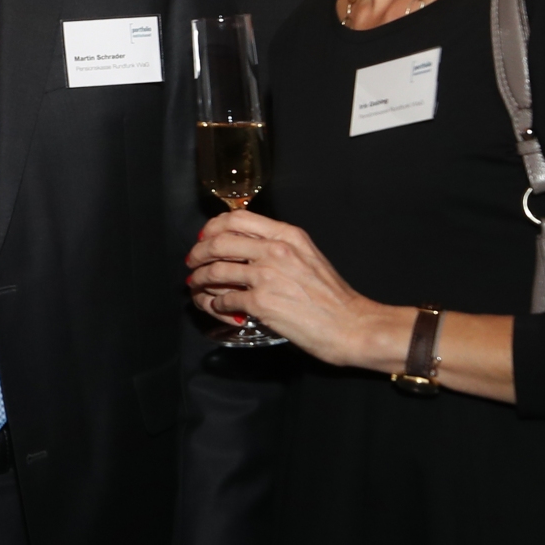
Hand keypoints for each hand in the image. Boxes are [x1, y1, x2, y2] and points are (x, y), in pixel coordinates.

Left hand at [185, 210, 410, 369]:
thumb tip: (245, 247)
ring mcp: (267, 276)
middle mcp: (275, 250)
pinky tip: (217, 306)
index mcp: (287, 235)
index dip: (213, 227)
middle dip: (198, 252)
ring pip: (216, 271)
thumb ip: (279, 247)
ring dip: (200, 279)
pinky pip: (225, 299)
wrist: (352, 325)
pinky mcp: (261, 303)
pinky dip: (215, 303)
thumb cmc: (332, 296)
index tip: (204, 237)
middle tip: (193, 262)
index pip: (237, 218)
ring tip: (196, 285)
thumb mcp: (307, 256)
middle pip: (219, 242)